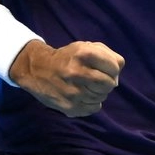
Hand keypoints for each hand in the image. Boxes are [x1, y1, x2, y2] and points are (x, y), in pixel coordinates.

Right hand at [8, 40, 124, 116]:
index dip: (112, 68)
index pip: (114, 66)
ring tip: (86, 86)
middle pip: (109, 84)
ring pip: (102, 97)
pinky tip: (82, 95)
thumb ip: (107, 55)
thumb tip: (118, 74)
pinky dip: (92, 103)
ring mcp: (74, 92)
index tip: (105, 68)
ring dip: (98, 92)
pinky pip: (94, 108)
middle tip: (97, 79)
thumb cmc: (67, 57)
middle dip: (106, 81)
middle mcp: (77, 72)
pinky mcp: (70, 107)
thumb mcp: (85, 46)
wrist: (36, 70)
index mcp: (83, 54)